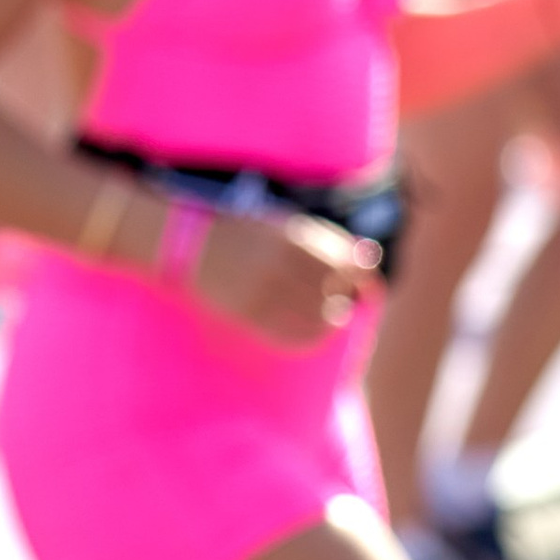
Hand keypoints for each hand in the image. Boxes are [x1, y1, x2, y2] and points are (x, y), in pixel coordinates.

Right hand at [184, 208, 377, 349]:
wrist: (192, 244)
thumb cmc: (246, 231)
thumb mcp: (285, 224)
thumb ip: (324, 242)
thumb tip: (368, 261)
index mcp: (292, 239)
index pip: (346, 263)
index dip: (359, 271)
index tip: (358, 275)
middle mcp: (280, 267)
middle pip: (335, 291)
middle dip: (342, 294)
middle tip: (339, 295)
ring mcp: (264, 293)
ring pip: (319, 318)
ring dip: (329, 317)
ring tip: (326, 312)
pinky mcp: (250, 315)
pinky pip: (294, 335)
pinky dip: (310, 335)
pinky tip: (309, 327)